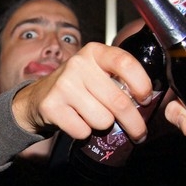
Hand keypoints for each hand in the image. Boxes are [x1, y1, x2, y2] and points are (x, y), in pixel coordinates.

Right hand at [11, 42, 153, 142]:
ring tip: (93, 118)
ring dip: (103, 126)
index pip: (126, 63)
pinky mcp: (52, 106)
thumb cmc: (76, 86)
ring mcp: (63, 86)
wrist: (37, 98)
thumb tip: (148, 103)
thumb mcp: (96, 72)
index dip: (142, 84)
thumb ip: (119, 79)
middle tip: (139, 133)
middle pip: (118, 101)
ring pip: (102, 120)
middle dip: (134, 123)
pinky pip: (83, 131)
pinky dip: (84, 133)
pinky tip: (77, 122)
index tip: (145, 99)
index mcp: (94, 53)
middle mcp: (78, 65)